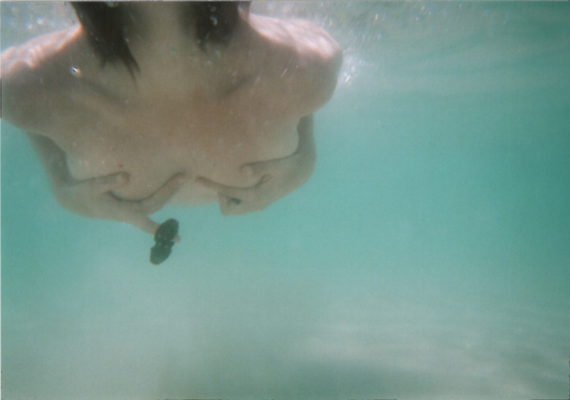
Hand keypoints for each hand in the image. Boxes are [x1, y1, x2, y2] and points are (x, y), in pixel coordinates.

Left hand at [26, 132, 184, 237]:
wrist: (67, 196)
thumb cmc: (99, 194)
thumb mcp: (118, 196)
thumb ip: (137, 192)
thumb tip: (159, 179)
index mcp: (128, 212)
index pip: (152, 217)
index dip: (165, 229)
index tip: (179, 239)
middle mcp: (119, 211)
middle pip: (149, 205)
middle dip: (167, 192)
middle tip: (184, 175)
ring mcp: (106, 203)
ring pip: (129, 205)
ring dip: (140, 192)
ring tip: (163, 181)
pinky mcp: (90, 191)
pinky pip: (102, 186)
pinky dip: (113, 181)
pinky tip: (125, 176)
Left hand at [196, 115, 315, 215]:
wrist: (302, 171)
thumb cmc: (288, 164)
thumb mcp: (276, 164)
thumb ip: (259, 168)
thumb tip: (242, 171)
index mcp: (257, 197)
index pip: (227, 194)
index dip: (211, 185)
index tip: (197, 177)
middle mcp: (256, 205)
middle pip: (227, 210)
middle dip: (221, 196)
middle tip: (225, 179)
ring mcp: (258, 206)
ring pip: (232, 209)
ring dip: (228, 196)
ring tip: (232, 178)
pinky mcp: (258, 202)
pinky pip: (239, 204)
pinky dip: (234, 195)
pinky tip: (237, 180)